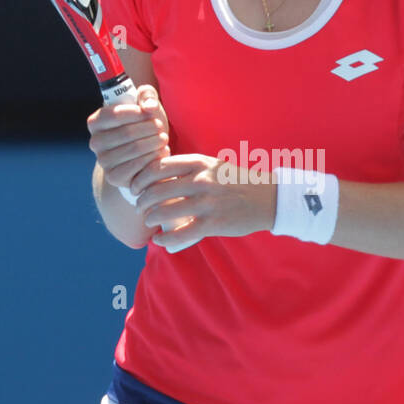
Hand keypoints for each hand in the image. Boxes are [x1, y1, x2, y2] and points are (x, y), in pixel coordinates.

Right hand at [87, 85, 170, 191]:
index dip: (136, 112)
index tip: (151, 112)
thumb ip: (147, 95)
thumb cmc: (143, 125)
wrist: (144, 156)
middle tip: (160, 127)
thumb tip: (148, 106)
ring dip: (155, 142)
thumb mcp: (146, 105)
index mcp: (96, 122)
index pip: (115, 114)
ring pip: (135, 149)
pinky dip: (154, 158)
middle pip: (126, 133)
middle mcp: (95, 142)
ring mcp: (104, 161)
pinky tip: (162, 152)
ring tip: (163, 139)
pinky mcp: (114, 177)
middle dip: (149, 128)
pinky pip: (138, 166)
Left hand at [130, 155, 276, 252]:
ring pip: (165, 211)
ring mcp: (207, 202)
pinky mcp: (213, 223)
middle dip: (141, 201)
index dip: (140, 178)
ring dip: (150, 218)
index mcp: (198, 163)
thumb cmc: (237, 182)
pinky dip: (165, 239)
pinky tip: (159, 240)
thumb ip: (189, 169)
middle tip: (140, 207)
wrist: (268, 198)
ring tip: (148, 222)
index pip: (157, 167)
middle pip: (156, 190)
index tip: (135, 187)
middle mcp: (200, 180)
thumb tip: (159, 176)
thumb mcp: (213, 166)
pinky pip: (181, 233)